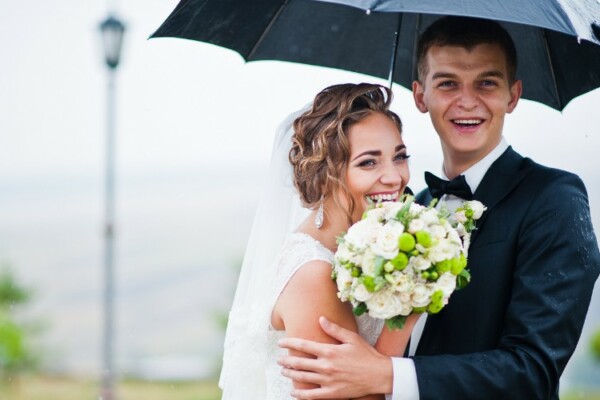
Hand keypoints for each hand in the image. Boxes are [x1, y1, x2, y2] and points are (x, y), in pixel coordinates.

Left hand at [278, 316, 392, 398]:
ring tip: (283, 371)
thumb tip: (320, 319)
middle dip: (286, 360)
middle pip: (298, 362)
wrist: (380, 375)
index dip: (289, 343)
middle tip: (279, 358)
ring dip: (290, 374)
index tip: (281, 342)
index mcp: (329, 351)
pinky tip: (293, 392)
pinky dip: (300, 394)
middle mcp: (326, 366)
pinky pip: (311, 395)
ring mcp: (328, 381)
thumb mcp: (351, 338)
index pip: (303, 345)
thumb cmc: (366, 355)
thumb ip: (334, 329)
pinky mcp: (332, 393)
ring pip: (302, 377)